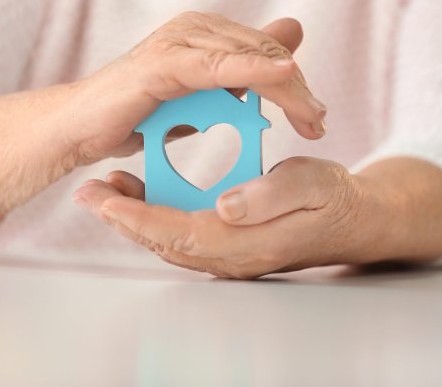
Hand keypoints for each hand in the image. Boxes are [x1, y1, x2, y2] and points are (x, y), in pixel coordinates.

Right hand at [69, 12, 326, 162]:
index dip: (296, 83)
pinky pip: (218, 64)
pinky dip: (253, 68)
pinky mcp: (164, 61)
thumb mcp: (199, 100)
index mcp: (205, 36)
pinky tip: (284, 73)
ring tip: (311, 117)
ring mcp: (179, 41)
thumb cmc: (137, 115)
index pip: (266, 50)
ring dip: (287, 87)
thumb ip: (238, 75)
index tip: (315, 119)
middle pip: (266, 50)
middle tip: (318, 123)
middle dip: (298, 89)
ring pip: (250, 56)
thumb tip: (281, 50)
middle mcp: (195, 29)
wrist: (82, 128)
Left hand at [73, 158, 395, 278]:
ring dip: (133, 217)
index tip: (103, 196)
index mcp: (247, 241)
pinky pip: (181, 231)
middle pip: (163, 240)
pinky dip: (155, 214)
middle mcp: (231, 255)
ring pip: (168, 238)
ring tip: (105, 190)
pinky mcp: (229, 241)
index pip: (179, 231)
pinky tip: (143, 193)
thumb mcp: (311, 185)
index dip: (138, 214)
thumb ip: (270, 196)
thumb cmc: (334, 199)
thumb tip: (226, 205)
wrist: (353, 219)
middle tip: (88, 193)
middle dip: (121, 218)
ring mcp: (229, 252)